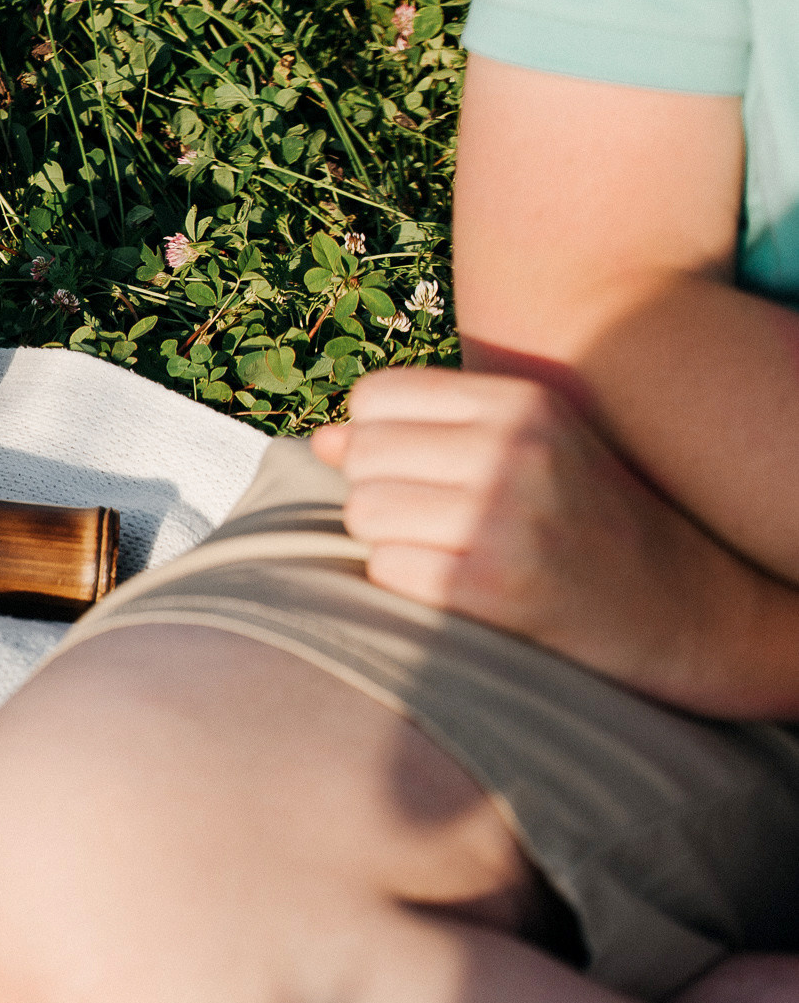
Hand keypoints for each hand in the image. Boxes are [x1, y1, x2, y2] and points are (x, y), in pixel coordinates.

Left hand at [310, 368, 785, 715]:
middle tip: (433, 518)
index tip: (416, 468)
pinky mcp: (490, 585)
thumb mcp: (527, 448)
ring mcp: (502, 517)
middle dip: (377, 490)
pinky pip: (384, 569)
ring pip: (362, 512)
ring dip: (387, 538)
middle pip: (361, 455)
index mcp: (522, 401)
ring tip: (446, 549)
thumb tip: (322, 439)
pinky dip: (405, 582)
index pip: (376, 396)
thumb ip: (426, 430)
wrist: (681, 606)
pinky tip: (456, 584)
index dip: (376, 436)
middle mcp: (513, 450)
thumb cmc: (586, 518)